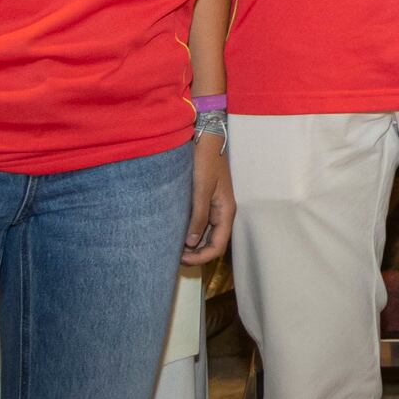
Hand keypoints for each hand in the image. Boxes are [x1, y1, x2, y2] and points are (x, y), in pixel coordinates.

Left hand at [182, 133, 232, 264]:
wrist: (206, 139)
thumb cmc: (205, 162)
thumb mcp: (201, 189)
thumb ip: (198, 217)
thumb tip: (191, 244)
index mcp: (226, 211)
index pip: (218, 246)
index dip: (201, 258)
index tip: (181, 259)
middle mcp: (222, 213)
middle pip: (213, 243)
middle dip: (196, 254)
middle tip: (173, 256)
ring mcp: (214, 207)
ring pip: (206, 235)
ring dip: (192, 245)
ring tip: (172, 246)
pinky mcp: (205, 201)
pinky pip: (200, 224)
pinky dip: (190, 232)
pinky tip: (176, 232)